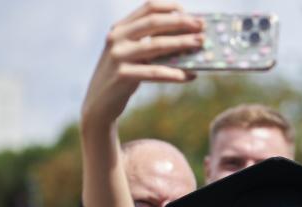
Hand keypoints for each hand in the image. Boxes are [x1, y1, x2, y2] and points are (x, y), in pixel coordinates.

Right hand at [81, 1, 203, 131]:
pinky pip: (154, 72)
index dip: (170, 7)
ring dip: (181, 44)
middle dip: (181, 22)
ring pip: (155, 45)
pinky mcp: (122, 75)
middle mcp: (117, 37)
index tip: (188, 12)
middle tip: (202, 26)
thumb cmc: (124, 75)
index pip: (147, 8)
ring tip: (200, 45)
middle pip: (154, 22)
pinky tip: (190, 75)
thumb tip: (189, 38)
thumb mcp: (133, 54)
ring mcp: (118, 56)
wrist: (99, 103)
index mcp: (120, 27)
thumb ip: (151, 43)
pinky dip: (174, 73)